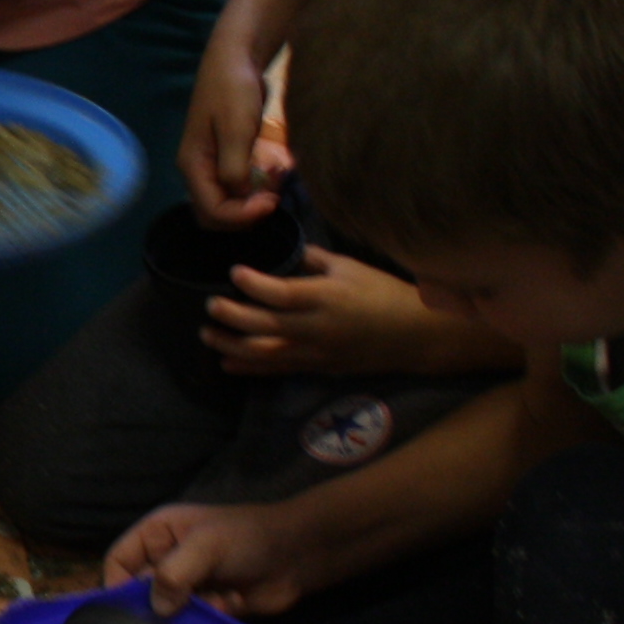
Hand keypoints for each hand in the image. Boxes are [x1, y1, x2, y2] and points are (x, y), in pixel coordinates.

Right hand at [105, 499, 321, 618]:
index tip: (121, 613)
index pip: (118, 561)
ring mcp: (187, 585)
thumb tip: (156, 609)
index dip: (115, 586)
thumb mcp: (205, 547)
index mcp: (157, 534)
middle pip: (137, 591)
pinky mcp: (207, 607)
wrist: (297, 556)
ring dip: (169, 623)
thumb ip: (173, 574)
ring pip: (162, 611)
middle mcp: (166, 560)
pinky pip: (187, 623)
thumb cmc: (246, 539)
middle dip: (143, 610)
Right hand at [176, 45, 288, 224]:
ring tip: (275, 183)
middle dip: (244, 216)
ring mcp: (211, 165)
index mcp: (193, 164)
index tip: (272, 201)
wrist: (235, 59)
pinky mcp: (226, 158)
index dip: (242, 215)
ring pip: (226, 204)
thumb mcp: (236, 128)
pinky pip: (237, 188)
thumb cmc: (233, 90)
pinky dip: (255, 189)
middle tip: (273, 198)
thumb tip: (241, 197)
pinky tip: (273, 173)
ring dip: (251, 204)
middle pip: (214, 215)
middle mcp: (198, 170)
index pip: (212, 211)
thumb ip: (235, 168)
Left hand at [204, 247, 479, 379]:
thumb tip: (286, 253)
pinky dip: (250, 367)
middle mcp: (317, 327)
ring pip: (265, 353)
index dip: (253, 284)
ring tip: (207, 334)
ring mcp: (316, 352)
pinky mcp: (318, 368)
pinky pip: (278, 370)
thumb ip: (315, 260)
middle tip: (210, 305)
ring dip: (231, 345)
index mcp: (327, 297)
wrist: (416, 336)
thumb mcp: (352, 267)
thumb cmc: (385, 294)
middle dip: (231, 316)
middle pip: (264, 325)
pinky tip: (228, 362)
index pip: (281, 293)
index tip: (234, 271)